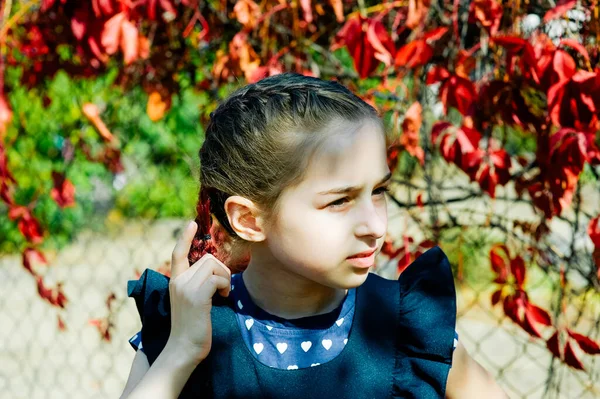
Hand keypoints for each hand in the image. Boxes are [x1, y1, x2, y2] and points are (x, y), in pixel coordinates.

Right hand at [166, 221, 231, 363]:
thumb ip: (197, 285)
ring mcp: (186, 288)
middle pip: (207, 258)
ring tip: (222, 295)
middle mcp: (178, 281)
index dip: (184, 238)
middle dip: (220, 270)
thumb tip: (216, 273)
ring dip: (224, 278)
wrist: (183, 349)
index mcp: (175, 281)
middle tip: (222, 289)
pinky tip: (222, 298)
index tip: (191, 223)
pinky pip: (217, 279)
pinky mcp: (196, 296)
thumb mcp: (191, 301)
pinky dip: (225, 286)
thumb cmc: (193, 328)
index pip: (177, 254)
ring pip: (213, 265)